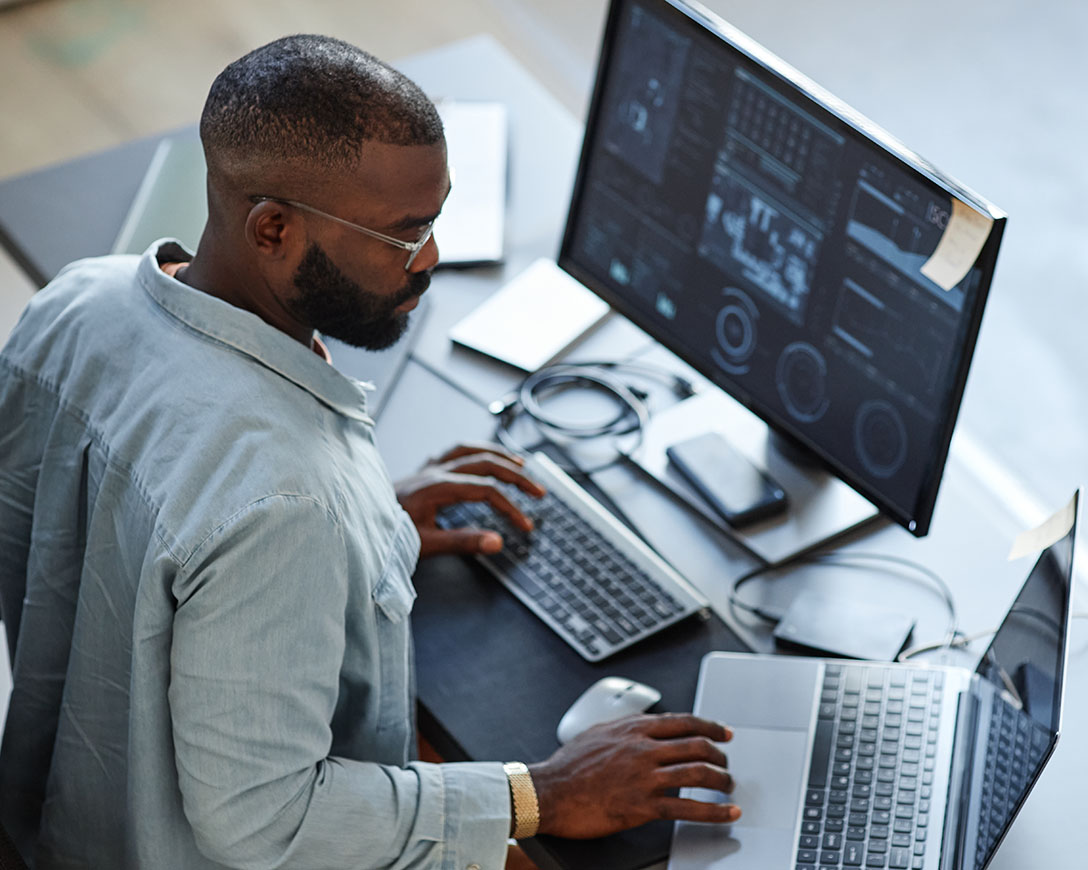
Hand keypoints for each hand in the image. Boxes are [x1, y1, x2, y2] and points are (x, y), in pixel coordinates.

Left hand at [395, 443, 545, 557]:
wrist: (355, 522)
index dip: (510, 507)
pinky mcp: (422, 471)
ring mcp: (427, 468)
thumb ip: (463, 542)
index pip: (486, 491)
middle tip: (538, 491)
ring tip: (520, 463)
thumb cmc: (386, 535)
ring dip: (498, 455)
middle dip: (516, 476)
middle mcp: (433, 471)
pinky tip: (482, 458)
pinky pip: (454, 452)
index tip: (525, 526)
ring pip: (470, 450)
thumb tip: (497, 542)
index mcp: (436, 487)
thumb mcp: (425, 544)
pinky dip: (474, 452)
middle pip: (485, 463)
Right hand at [527, 713, 738, 838]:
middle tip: (727, 765)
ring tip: (729, 788)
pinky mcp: (642, 805)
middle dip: (720, 755)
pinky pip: (687, 808)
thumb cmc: (567, 766)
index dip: (710, 726)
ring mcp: (644, 776)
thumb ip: (624, 728)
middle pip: (697, 745)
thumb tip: (640, 726)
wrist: (548, 792)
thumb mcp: (598, 733)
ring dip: (721, 781)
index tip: (724, 733)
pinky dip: (713, 811)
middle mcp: (643, 748)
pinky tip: (726, 813)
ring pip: (698, 773)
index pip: (684, 722)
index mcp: (633, 729)